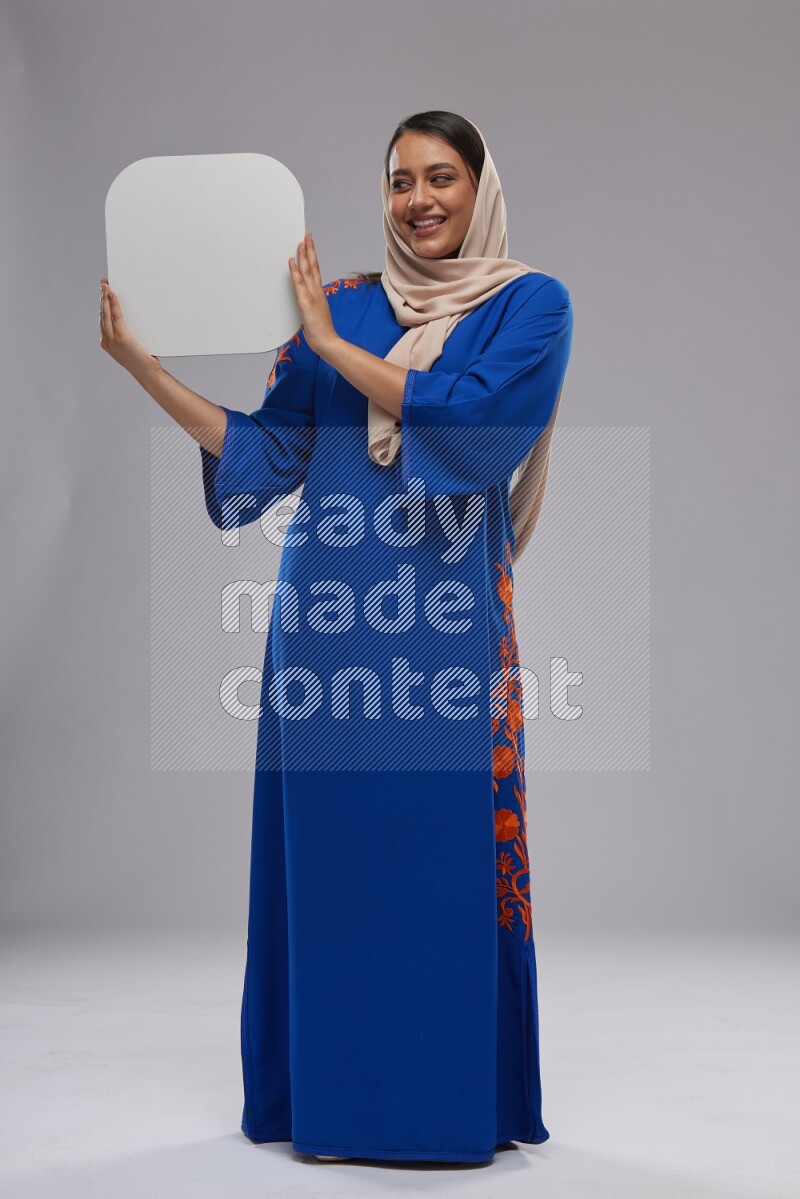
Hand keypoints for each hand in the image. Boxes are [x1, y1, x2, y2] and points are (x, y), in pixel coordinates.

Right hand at [99, 278, 160, 374]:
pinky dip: (113, 304)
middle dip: (101, 298)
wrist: (149, 374)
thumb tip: (135, 318)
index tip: (103, 292)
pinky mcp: (121, 338)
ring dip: (105, 298)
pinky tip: (113, 295)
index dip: (102, 305)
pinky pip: (116, 316)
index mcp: (107, 342)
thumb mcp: (133, 346)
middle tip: (103, 284)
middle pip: (102, 314)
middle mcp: (106, 341)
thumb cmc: (144, 361)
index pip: (102, 320)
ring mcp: (112, 340)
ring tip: (106, 286)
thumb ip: (128, 334)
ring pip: (106, 314)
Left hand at [288, 233, 337, 355]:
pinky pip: (299, 283)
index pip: (316, 270)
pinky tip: (292, 260)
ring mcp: (311, 295)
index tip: (310, 244)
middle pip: (313, 265)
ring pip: (307, 270)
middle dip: (310, 249)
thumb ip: (312, 304)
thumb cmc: (322, 331)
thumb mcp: (316, 313)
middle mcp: (317, 291)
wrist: (327, 341)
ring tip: (300, 242)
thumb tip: (308, 301)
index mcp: (319, 293)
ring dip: (303, 255)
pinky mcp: (305, 301)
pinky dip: (295, 271)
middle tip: (307, 235)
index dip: (313, 256)